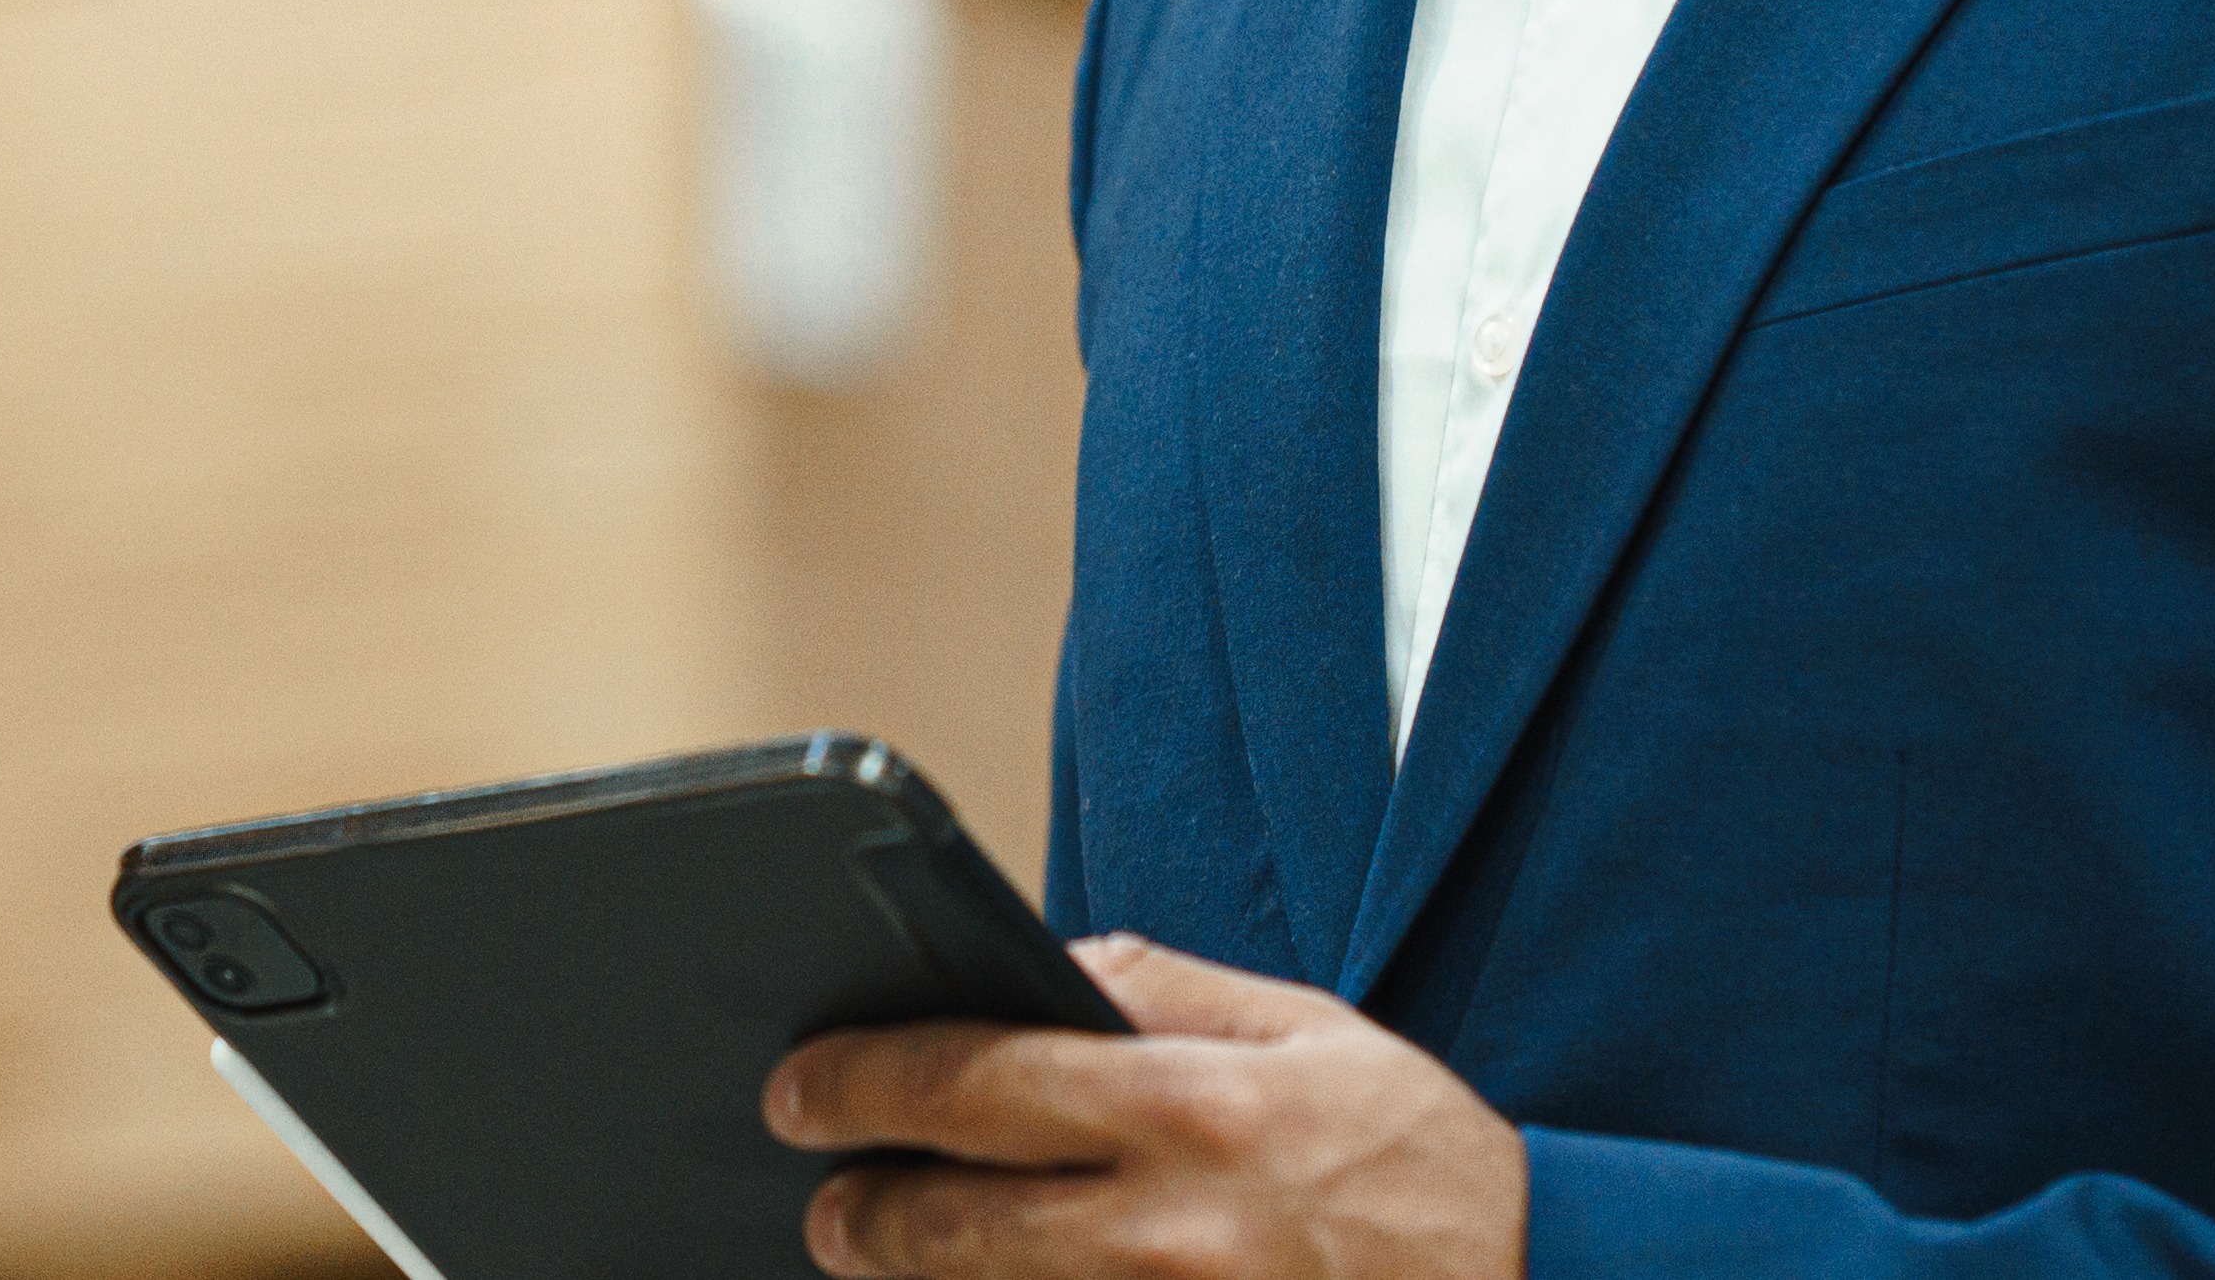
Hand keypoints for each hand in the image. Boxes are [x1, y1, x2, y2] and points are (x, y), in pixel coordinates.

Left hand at [761, 934, 1531, 1279]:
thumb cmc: (1416, 1162)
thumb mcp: (1311, 1032)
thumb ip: (1163, 989)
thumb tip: (1041, 964)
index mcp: (1196, 1110)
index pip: (976, 1083)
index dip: (861, 1084)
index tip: (798, 1089)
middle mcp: (1171, 1234)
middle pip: (950, 1226)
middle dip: (859, 1213)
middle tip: (827, 1202)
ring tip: (890, 1258)